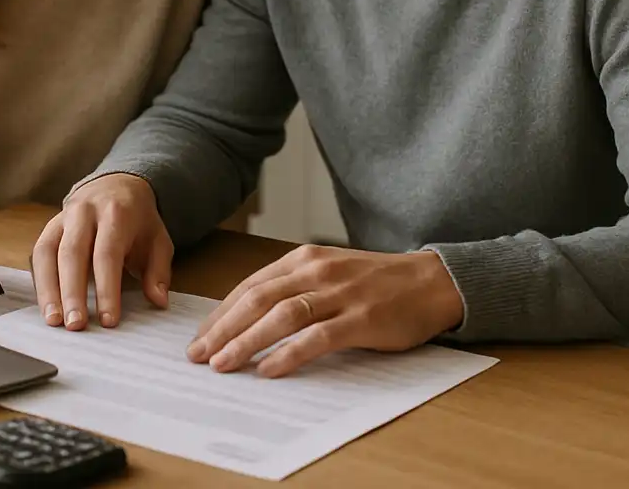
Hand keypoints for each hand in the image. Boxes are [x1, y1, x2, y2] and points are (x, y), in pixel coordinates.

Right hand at [31, 174, 172, 330]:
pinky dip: (39, 280)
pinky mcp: (49, 227)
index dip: (107, 288)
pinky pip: (38, 253)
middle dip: (72, 291)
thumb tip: (158, 301)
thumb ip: (159, 271)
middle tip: (75, 325)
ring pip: (47, 252)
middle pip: (72, 252)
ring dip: (48, 289)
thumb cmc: (138, 220)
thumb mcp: (158, 239)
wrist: (117, 185)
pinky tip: (46, 305)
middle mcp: (84, 211)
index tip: (108, 320)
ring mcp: (63, 217)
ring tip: (53, 321)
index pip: (107, 253)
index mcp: (115, 213)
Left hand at [186, 244, 463, 377]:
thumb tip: (249, 318)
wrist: (430, 280)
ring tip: (223, 363)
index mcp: (302, 259)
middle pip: (258, 299)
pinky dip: (289, 353)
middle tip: (199, 354)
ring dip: (247, 341)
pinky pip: (318, 336)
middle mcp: (316, 271)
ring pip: (281, 316)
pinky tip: (269, 369)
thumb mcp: (327, 272)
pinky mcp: (361, 317)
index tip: (200, 336)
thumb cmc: (374, 281)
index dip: (221, 312)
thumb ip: (293, 288)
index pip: (250, 286)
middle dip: (223, 328)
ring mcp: (339, 293)